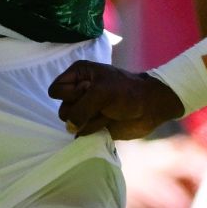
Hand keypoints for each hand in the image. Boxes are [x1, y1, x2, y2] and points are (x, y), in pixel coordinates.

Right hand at [47, 61, 183, 139]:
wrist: (150, 107)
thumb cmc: (127, 92)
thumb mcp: (101, 93)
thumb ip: (79, 110)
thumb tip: (70, 128)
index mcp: (78, 74)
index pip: (56, 91)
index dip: (71, 95)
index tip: (89, 91)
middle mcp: (78, 91)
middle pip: (63, 109)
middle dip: (82, 109)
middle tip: (102, 103)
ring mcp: (85, 109)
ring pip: (71, 123)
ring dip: (90, 120)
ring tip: (107, 113)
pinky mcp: (92, 124)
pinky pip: (81, 133)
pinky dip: (94, 130)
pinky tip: (107, 123)